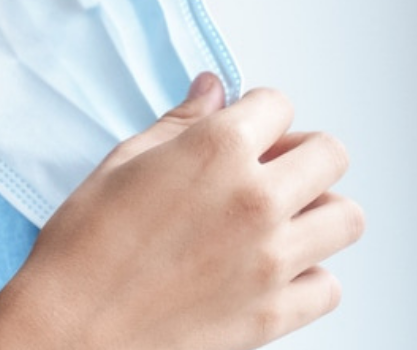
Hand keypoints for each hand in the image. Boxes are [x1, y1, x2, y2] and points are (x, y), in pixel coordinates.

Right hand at [0, 75, 363, 349]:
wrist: (70, 330)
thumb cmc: (82, 247)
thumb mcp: (122, 164)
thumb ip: (180, 123)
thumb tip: (213, 90)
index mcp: (216, 151)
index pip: (279, 104)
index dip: (257, 112)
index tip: (243, 128)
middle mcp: (256, 200)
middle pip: (330, 154)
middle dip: (302, 152)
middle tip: (270, 168)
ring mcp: (272, 260)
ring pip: (346, 218)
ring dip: (318, 211)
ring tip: (280, 220)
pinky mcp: (275, 313)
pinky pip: (329, 285)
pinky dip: (309, 276)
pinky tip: (272, 271)